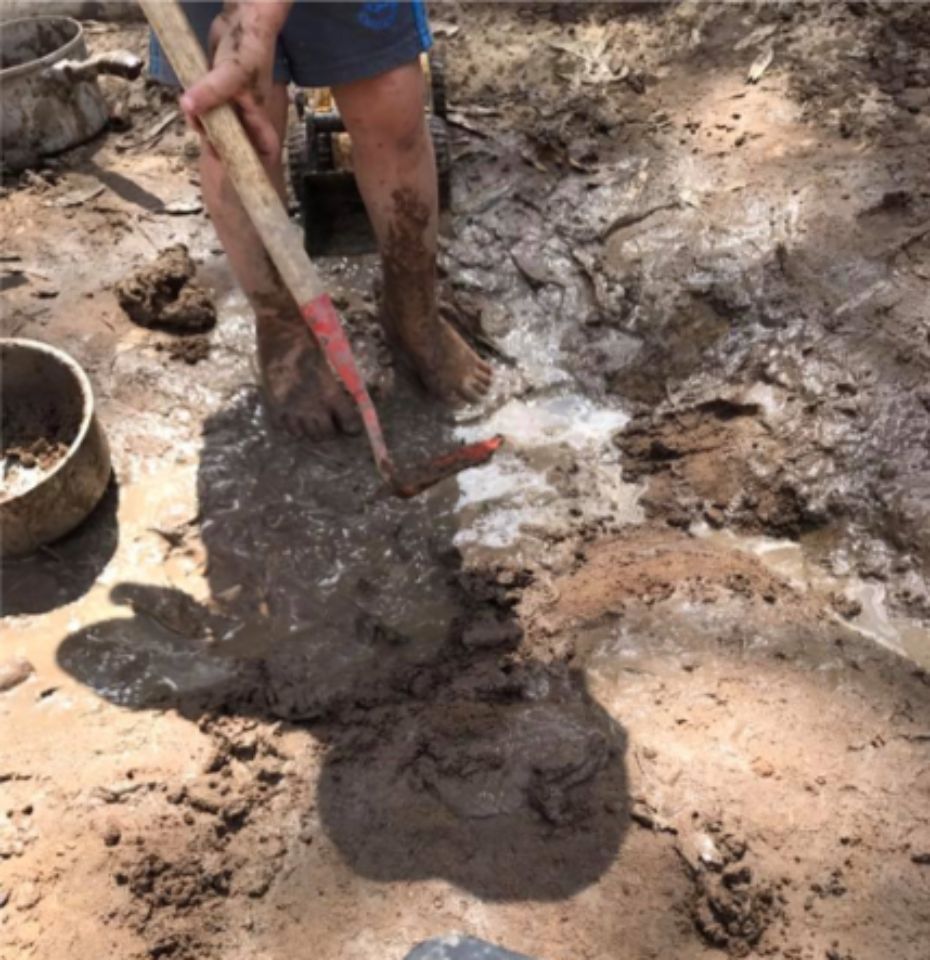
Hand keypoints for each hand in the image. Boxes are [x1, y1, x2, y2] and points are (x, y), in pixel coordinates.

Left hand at [179, 2, 290, 161]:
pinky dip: (197, 106)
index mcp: (259, 116)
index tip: (233, 166)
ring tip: (190, 114)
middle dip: (216, 141)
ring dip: (202, 123)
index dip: (253, 163)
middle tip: (198, 129)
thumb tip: (188, 108)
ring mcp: (234, 102)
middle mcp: (248, 113)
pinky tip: (188, 102)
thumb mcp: (232, 73)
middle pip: (235, 140)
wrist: (243, 15)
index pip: (264, 149)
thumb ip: (212, 92)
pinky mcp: (219, 90)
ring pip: (218, 123)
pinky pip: (207, 106)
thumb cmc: (248, 46)